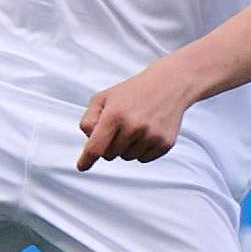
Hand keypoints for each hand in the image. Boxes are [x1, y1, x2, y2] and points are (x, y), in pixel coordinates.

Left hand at [77, 59, 198, 169]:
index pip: (96, 147)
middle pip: (109, 155)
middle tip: (118, 127)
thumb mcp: (103, 98)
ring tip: (134, 126)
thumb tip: (89, 140)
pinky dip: (141, 150)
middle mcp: (133, 127)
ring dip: (126, 147)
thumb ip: (89, 119)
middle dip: (109, 145)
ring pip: (126, 158)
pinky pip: (143, 159)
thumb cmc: (132, 92)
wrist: (169, 85)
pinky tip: (146, 132)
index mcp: (115, 115)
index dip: (86, 160)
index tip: (82, 167)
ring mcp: (151, 136)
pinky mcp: (165, 143)